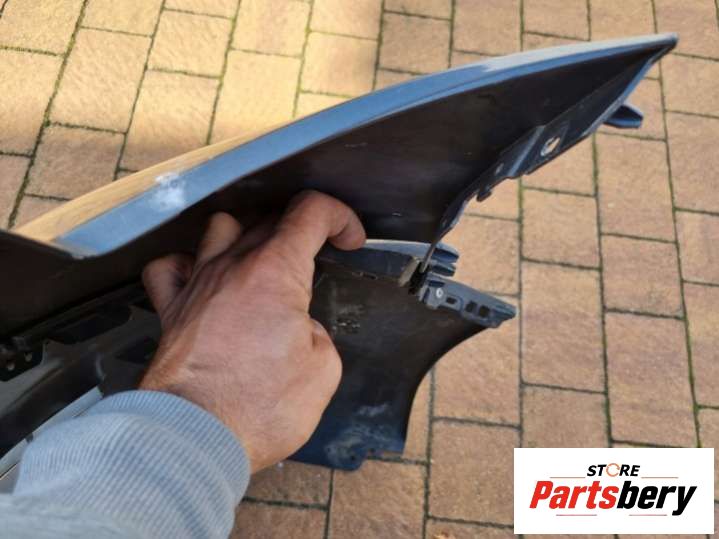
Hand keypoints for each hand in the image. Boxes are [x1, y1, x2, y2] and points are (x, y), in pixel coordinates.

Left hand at [139, 191, 365, 471]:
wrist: (196, 439)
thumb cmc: (261, 407)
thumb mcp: (323, 369)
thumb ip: (316, 333)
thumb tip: (297, 329)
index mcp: (276, 270)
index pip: (311, 211)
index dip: (340, 217)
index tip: (351, 242)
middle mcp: (233, 265)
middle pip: (270, 218)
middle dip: (305, 229)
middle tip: (321, 258)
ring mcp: (197, 284)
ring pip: (220, 227)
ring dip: (249, 235)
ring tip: (264, 261)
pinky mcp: (171, 310)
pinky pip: (171, 267)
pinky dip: (190, 264)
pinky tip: (204, 279)